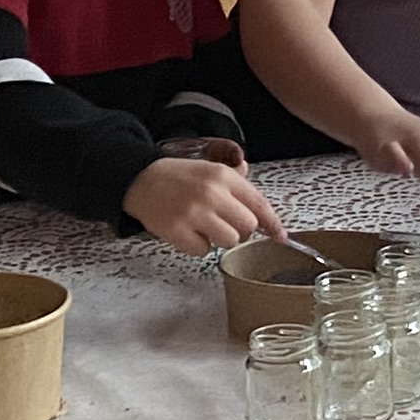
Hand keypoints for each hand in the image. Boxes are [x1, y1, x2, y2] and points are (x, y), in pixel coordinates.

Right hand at [127, 154, 286, 254]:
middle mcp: (212, 194)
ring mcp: (195, 213)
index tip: (280, 236)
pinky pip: (203, 251)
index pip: (259, 203)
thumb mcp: (209, 169)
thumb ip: (236, 181)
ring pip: (229, 241)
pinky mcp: (179, 231)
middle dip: (240, 229)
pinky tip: (188, 232)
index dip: (273, 223)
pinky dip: (198, 246)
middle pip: (248, 226)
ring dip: (220, 239)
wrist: (140, 179)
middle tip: (224, 223)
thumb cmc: (177, 176)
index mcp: (223, 176)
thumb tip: (258, 200)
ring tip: (205, 227)